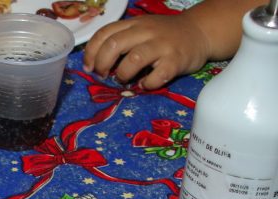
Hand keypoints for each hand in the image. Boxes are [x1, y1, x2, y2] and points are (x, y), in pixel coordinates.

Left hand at [83, 15, 209, 89]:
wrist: (200, 32)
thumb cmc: (163, 35)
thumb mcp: (140, 30)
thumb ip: (120, 40)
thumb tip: (94, 64)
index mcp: (133, 24)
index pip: (104, 33)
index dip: (91, 52)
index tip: (89, 67)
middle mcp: (146, 31)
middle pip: (114, 45)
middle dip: (101, 64)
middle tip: (103, 75)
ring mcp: (162, 45)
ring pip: (133, 59)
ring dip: (123, 74)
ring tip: (124, 79)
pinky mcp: (176, 60)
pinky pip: (157, 76)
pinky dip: (147, 84)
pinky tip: (146, 84)